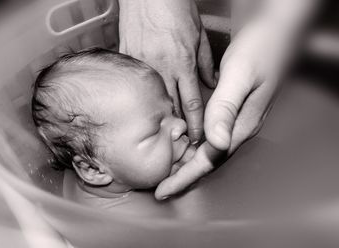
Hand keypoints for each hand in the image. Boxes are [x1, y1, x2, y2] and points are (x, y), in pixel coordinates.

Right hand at [118, 0, 214, 143]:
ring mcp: (143, 65)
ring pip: (152, 99)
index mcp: (183, 63)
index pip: (191, 103)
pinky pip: (136, 84)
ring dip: (159, 117)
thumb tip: (211, 82)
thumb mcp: (198, 34)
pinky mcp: (128, 60)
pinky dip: (141, 97)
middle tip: (180, 143)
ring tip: (162, 132)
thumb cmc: (174, 9)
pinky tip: (143, 107)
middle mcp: (163, 68)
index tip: (195, 138)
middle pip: (171, 107)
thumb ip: (205, 62)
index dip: (194, 124)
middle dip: (176, 127)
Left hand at [155, 20, 283, 199]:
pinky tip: (181, 142)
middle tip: (159, 186)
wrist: (277, 28)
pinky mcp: (231, 107)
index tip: (164, 190)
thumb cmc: (262, 47)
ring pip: (207, 149)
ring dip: (186, 161)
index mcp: (241, 124)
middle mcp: (239, 125)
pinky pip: (209, 134)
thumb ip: (226, 108)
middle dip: (182, 175)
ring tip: (165, 170)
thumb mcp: (241, 75)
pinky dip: (192, 143)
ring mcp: (236, 117)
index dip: (184, 177)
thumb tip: (216, 143)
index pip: (209, 160)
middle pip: (207, 160)